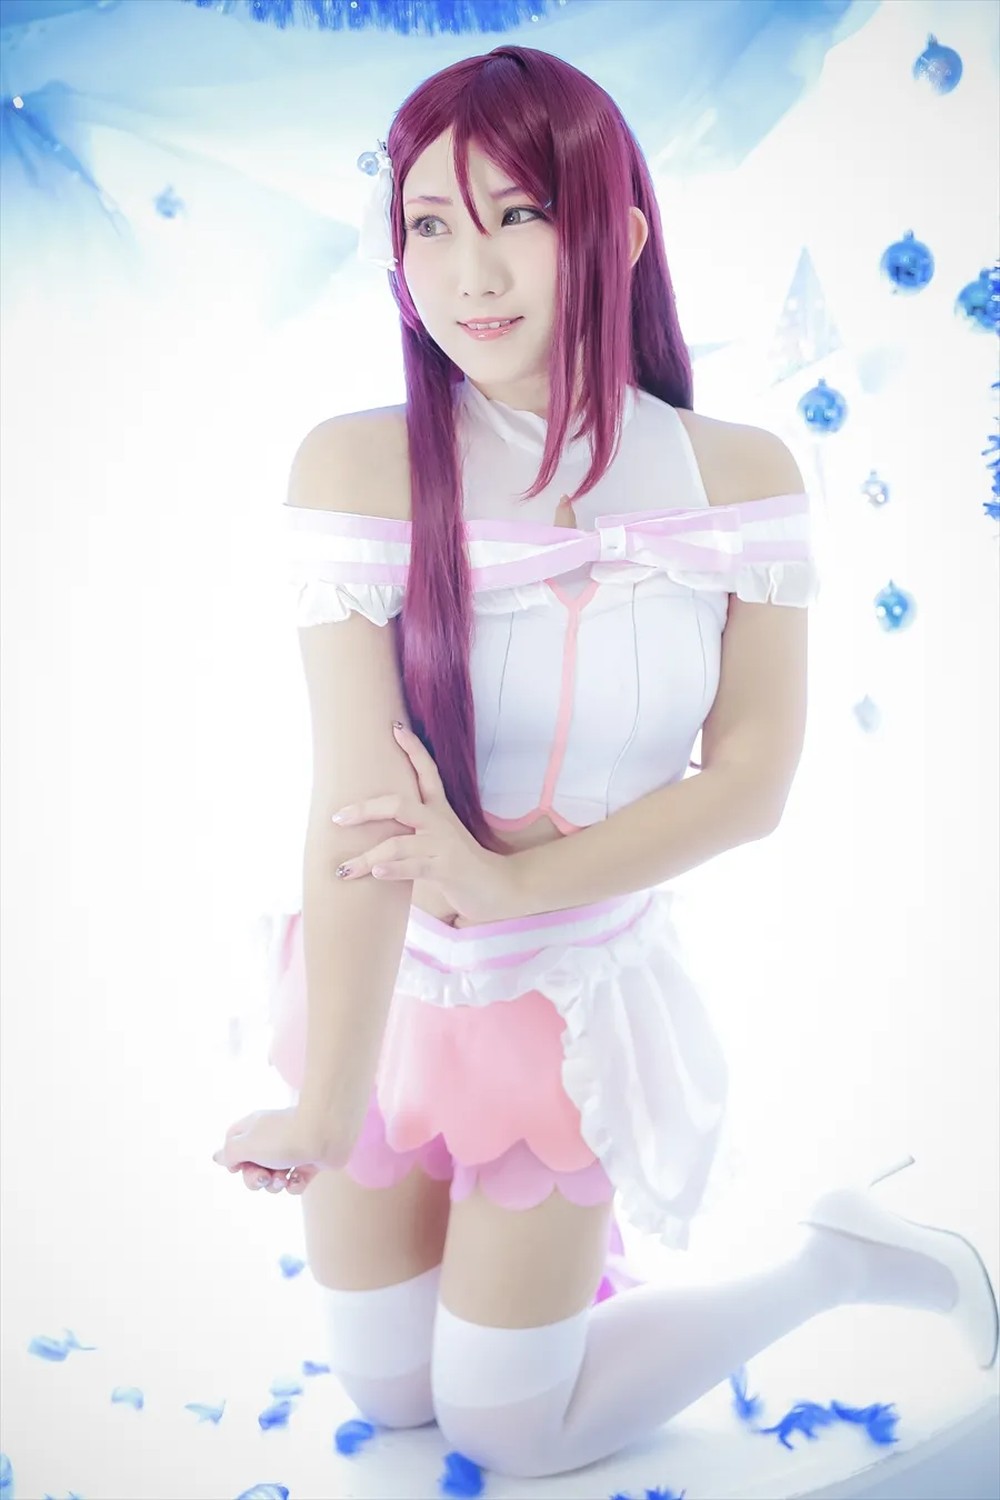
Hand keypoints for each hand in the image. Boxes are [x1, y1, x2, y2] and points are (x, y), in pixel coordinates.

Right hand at [211, 1106, 351, 1195]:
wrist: (326, 1135)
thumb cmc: (283, 1138)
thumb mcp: (246, 1145)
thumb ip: (229, 1153)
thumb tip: (218, 1157)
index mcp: (254, 1127)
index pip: (232, 1142)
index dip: (232, 1159)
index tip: (238, 1167)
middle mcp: (271, 1138)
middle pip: (251, 1166)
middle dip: (254, 1179)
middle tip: (263, 1177)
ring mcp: (291, 1150)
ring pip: (273, 1178)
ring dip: (275, 1184)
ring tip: (284, 1177)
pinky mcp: (309, 1163)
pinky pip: (294, 1182)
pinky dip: (295, 1184)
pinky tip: (299, 1176)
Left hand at [331, 722, 520, 924]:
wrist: (496, 887)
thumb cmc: (459, 864)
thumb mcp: (438, 839)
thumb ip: (413, 829)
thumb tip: (374, 828)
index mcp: (439, 811)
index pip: (428, 773)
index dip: (414, 749)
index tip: (396, 727)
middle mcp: (440, 823)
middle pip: (399, 804)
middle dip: (366, 810)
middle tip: (337, 818)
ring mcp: (444, 846)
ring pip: (398, 844)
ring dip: (367, 858)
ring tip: (343, 870)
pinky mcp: (447, 870)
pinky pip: (414, 867)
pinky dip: (393, 869)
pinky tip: (377, 873)